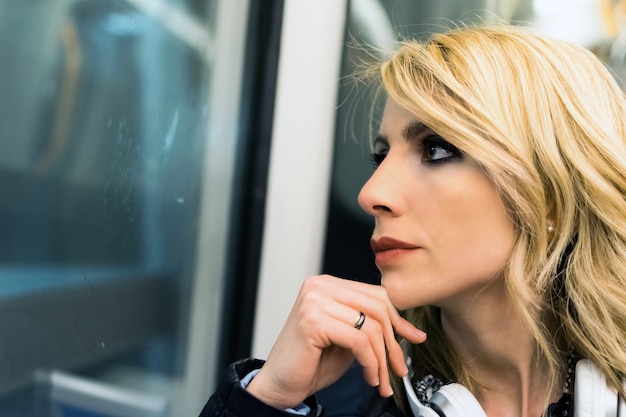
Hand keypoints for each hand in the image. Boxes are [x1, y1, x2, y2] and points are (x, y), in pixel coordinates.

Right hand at [246, 274, 426, 408]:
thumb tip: (411, 330)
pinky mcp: (312, 320)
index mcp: (328, 284)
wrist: (279, 385)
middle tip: (399, 369)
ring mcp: (314, 300)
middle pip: (377, 308)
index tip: (413, 339)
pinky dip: (371, 363)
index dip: (398, 320)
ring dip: (382, 359)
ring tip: (381, 380)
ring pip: (371, 326)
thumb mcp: (349, 339)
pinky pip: (359, 341)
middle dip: (394, 343)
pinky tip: (368, 376)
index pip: (376, 295)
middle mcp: (319, 286)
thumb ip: (372, 326)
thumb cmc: (311, 362)